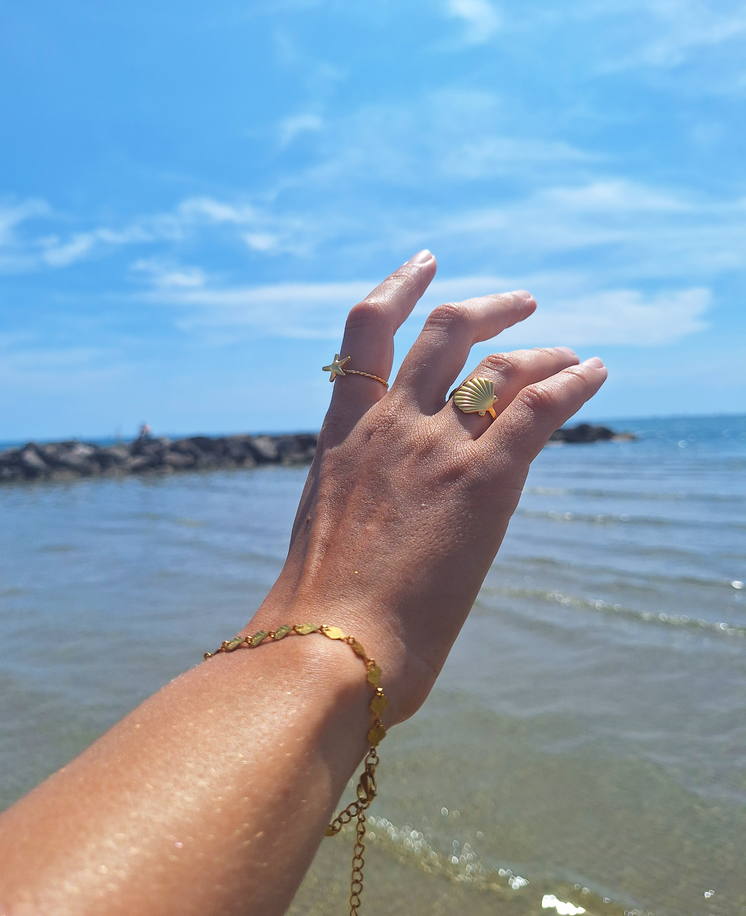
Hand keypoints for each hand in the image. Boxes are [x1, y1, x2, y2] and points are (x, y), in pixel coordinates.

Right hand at [258, 250, 606, 723]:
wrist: (328, 648)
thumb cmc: (318, 618)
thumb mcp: (325, 536)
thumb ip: (357, 505)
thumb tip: (379, 525)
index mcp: (343, 437)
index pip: (364, 335)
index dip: (396, 288)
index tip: (424, 266)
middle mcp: (389, 426)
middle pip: (445, 331)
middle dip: (488, 309)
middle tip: (521, 305)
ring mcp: (435, 448)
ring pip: (499, 364)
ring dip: (543, 348)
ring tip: (573, 353)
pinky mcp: (484, 481)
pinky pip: (540, 407)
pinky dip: (574, 381)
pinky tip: (596, 373)